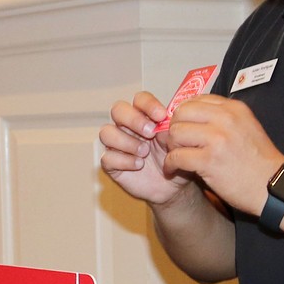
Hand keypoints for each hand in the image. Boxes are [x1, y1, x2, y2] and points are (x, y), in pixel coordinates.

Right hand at [99, 92, 202, 206]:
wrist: (173, 184)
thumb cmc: (174, 157)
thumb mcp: (177, 141)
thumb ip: (170, 129)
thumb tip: (166, 121)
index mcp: (144, 115)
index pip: (139, 99)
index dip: (148, 104)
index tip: (162, 116)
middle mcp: (127, 126)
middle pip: (117, 110)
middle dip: (134, 120)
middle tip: (150, 133)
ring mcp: (117, 144)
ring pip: (107, 132)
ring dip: (126, 141)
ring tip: (145, 152)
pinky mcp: (111, 163)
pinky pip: (107, 157)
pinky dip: (123, 160)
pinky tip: (138, 165)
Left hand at [158, 94, 283, 215]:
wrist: (274, 187)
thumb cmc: (259, 163)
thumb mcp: (246, 128)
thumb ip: (222, 119)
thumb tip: (192, 117)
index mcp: (234, 109)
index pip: (195, 100)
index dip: (184, 115)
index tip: (184, 128)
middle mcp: (225, 119)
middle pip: (181, 113)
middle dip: (174, 128)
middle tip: (176, 143)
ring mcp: (217, 139)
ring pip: (175, 133)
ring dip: (171, 147)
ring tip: (176, 157)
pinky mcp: (209, 161)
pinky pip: (176, 156)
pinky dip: (170, 165)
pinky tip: (173, 170)